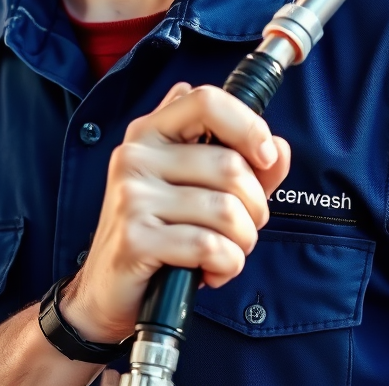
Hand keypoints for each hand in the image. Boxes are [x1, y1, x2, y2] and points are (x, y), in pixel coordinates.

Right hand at [60, 82, 290, 343]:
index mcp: (151, 132)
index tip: (265, 157)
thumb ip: (244, 165)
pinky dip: (226, 266)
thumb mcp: (203, 189)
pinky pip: (210, 246)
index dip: (248, 125)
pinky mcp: (135, 238)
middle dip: (255, 208)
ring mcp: (132, 195)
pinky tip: (211, 272)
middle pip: (230, 165)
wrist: (110, 289)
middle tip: (239, 229)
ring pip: (227, 210)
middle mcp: (136, 155)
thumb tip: (278, 148)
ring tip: (224, 252)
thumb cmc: (164, 233)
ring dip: (242, 243)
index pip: (207, 101)